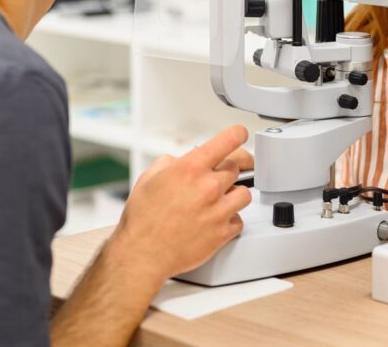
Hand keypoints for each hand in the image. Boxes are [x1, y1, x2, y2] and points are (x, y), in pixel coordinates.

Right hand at [107, 125, 252, 283]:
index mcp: (190, 168)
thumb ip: (169, 163)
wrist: (143, 254)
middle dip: (228, 170)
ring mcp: (218, 210)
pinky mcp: (223, 233)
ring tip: (219, 200)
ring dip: (234, 195)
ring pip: (244, 193)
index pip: (227, 141)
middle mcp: (208, 186)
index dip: (237, 134)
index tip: (240, 134)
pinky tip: (216, 220)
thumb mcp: (148, 178)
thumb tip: (179, 161)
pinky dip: (231, 220)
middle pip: (237, 167)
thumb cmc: (143, 220)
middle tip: (219, 177)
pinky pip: (239, 220)